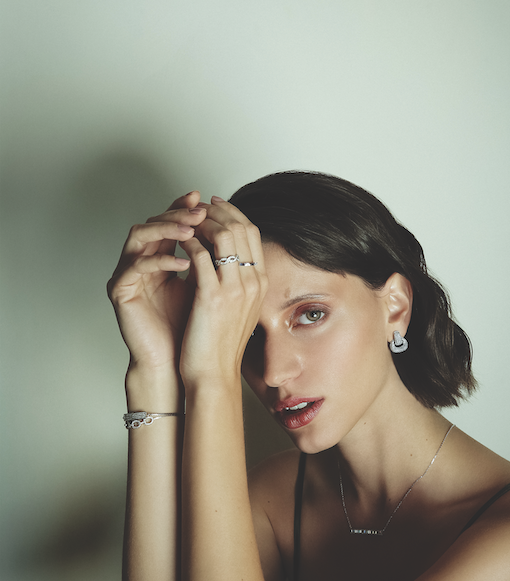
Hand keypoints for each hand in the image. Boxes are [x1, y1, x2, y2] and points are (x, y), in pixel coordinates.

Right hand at [107, 191, 206, 372]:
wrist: (175, 362)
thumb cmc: (192, 327)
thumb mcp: (209, 284)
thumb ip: (213, 258)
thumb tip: (240, 230)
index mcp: (161, 256)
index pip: (173, 222)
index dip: (189, 208)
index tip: (212, 199)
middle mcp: (141, 259)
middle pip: (154, 221)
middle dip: (180, 213)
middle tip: (200, 209)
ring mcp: (128, 273)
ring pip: (140, 235)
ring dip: (168, 228)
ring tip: (193, 230)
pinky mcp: (120, 289)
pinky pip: (136, 266)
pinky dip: (161, 260)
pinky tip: (185, 264)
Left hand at [178, 197, 266, 384]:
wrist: (214, 374)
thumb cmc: (221, 344)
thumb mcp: (239, 307)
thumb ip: (237, 280)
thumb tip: (225, 255)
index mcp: (260, 282)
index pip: (251, 232)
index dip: (231, 213)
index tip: (213, 206)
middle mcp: (253, 281)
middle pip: (239, 227)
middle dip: (215, 211)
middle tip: (196, 207)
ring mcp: (236, 288)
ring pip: (221, 235)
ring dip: (200, 223)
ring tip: (185, 223)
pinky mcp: (213, 296)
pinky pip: (200, 256)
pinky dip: (187, 244)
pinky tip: (177, 244)